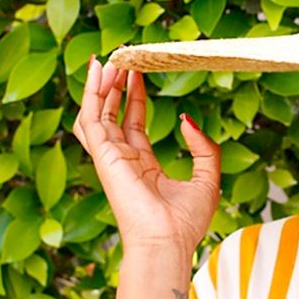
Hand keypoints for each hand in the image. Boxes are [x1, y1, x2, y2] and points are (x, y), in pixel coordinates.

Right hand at [72, 57, 221, 251]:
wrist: (168, 242)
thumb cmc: (185, 222)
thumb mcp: (207, 178)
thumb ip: (203, 147)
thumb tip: (186, 119)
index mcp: (143, 166)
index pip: (134, 122)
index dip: (134, 95)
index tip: (138, 72)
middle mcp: (123, 160)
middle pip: (113, 113)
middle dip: (115, 84)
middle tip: (122, 56)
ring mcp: (110, 157)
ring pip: (97, 112)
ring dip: (99, 85)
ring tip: (108, 58)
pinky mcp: (103, 156)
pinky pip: (90, 118)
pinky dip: (91, 94)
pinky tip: (99, 71)